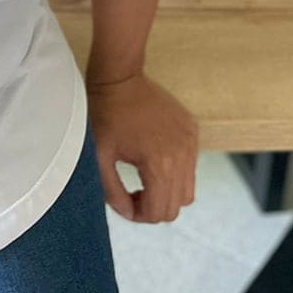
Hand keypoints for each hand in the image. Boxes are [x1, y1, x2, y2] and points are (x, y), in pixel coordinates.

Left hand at [84, 68, 198, 223]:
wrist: (120, 77)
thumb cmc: (105, 115)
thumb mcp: (100, 157)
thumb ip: (113, 192)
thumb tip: (129, 214)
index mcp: (159, 165)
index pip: (158, 213)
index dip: (139, 215)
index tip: (125, 201)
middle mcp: (182, 156)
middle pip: (176, 206)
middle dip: (153, 207)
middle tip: (133, 192)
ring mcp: (190, 142)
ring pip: (188, 190)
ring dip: (167, 192)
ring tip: (145, 177)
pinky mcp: (193, 131)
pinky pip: (191, 166)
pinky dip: (176, 172)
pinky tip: (154, 157)